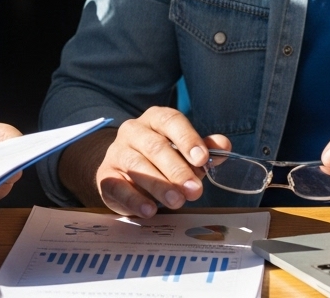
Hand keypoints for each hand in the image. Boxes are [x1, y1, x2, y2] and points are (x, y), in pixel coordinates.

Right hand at [95, 106, 229, 217]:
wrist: (121, 169)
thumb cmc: (159, 158)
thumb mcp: (182, 151)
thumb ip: (203, 148)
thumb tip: (224, 145)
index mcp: (155, 119)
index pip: (170, 120)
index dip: (187, 138)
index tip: (202, 159)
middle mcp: (133, 131)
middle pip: (155, 146)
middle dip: (178, 170)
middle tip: (195, 190)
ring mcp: (117, 152)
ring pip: (137, 166)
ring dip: (159, 185)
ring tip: (177, 202)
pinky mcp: (106, 176)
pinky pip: (119, 187)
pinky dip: (135, 200)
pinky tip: (150, 210)